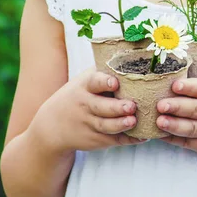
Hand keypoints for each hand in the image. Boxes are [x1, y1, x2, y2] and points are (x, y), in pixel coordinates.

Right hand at [29, 68, 143, 153]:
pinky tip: (142, 136)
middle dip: (117, 107)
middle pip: (101, 107)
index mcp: (85, 87)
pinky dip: (128, 139)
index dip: (104, 82)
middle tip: (131, 106)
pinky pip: (113, 140)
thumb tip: (135, 56)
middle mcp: (86, 105)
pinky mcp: (95, 139)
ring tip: (133, 121)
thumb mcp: (84, 81)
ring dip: (121, 124)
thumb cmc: (78, 96)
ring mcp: (89, 124)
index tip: (115, 82)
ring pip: (106, 126)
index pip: (94, 82)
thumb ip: (104, 72)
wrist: (53, 125)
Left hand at [156, 64, 196, 161]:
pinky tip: (164, 135)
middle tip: (160, 104)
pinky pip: (192, 144)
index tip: (175, 85)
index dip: (190, 87)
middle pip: (195, 109)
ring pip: (191, 128)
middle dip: (176, 106)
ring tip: (159, 121)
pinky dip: (177, 140)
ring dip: (174, 125)